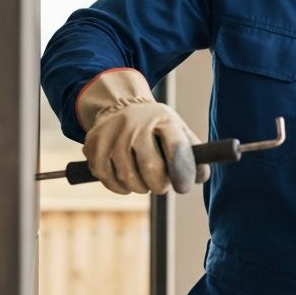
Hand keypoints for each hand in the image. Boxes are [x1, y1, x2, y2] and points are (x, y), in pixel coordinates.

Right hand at [77, 69, 209, 195]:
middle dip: (159, 185)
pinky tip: (126, 181)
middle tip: (161, 185)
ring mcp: (113, 133)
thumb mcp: (177, 130)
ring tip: (144, 181)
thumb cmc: (156, 127)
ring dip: (140, 188)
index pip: (176, 148)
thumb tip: (201, 177)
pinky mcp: (94, 145)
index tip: (183, 188)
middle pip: (151, 168)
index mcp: (163, 119)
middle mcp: (136, 123)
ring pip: (128, 178)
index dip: (182, 172)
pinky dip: (120, 187)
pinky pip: (108, 179)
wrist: (120, 107)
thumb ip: (193, 154)